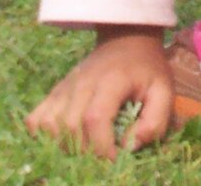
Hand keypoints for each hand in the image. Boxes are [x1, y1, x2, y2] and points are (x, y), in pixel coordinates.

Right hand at [24, 25, 172, 159]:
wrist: (127, 41)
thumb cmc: (147, 70)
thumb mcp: (164, 90)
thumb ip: (156, 119)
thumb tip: (132, 146)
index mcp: (112, 80)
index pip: (95, 118)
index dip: (102, 146)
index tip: (115, 158)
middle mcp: (82, 83)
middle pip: (70, 126)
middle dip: (85, 150)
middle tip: (102, 154)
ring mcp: (64, 87)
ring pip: (49, 125)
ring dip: (64, 145)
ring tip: (86, 147)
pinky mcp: (54, 92)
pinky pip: (36, 119)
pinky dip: (44, 136)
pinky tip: (64, 139)